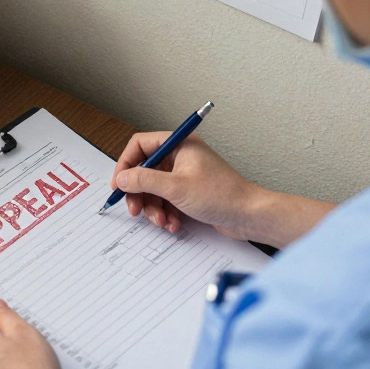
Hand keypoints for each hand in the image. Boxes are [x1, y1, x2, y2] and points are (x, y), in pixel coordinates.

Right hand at [111, 132, 262, 239]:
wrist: (249, 216)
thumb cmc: (222, 195)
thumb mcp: (176, 187)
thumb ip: (145, 180)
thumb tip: (123, 178)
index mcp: (179, 144)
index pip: (140, 145)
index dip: (126, 164)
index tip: (119, 184)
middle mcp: (181, 156)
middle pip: (145, 170)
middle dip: (139, 193)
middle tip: (135, 209)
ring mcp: (185, 174)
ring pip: (154, 188)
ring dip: (153, 207)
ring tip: (161, 221)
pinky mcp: (189, 191)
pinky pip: (166, 200)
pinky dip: (165, 213)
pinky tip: (173, 224)